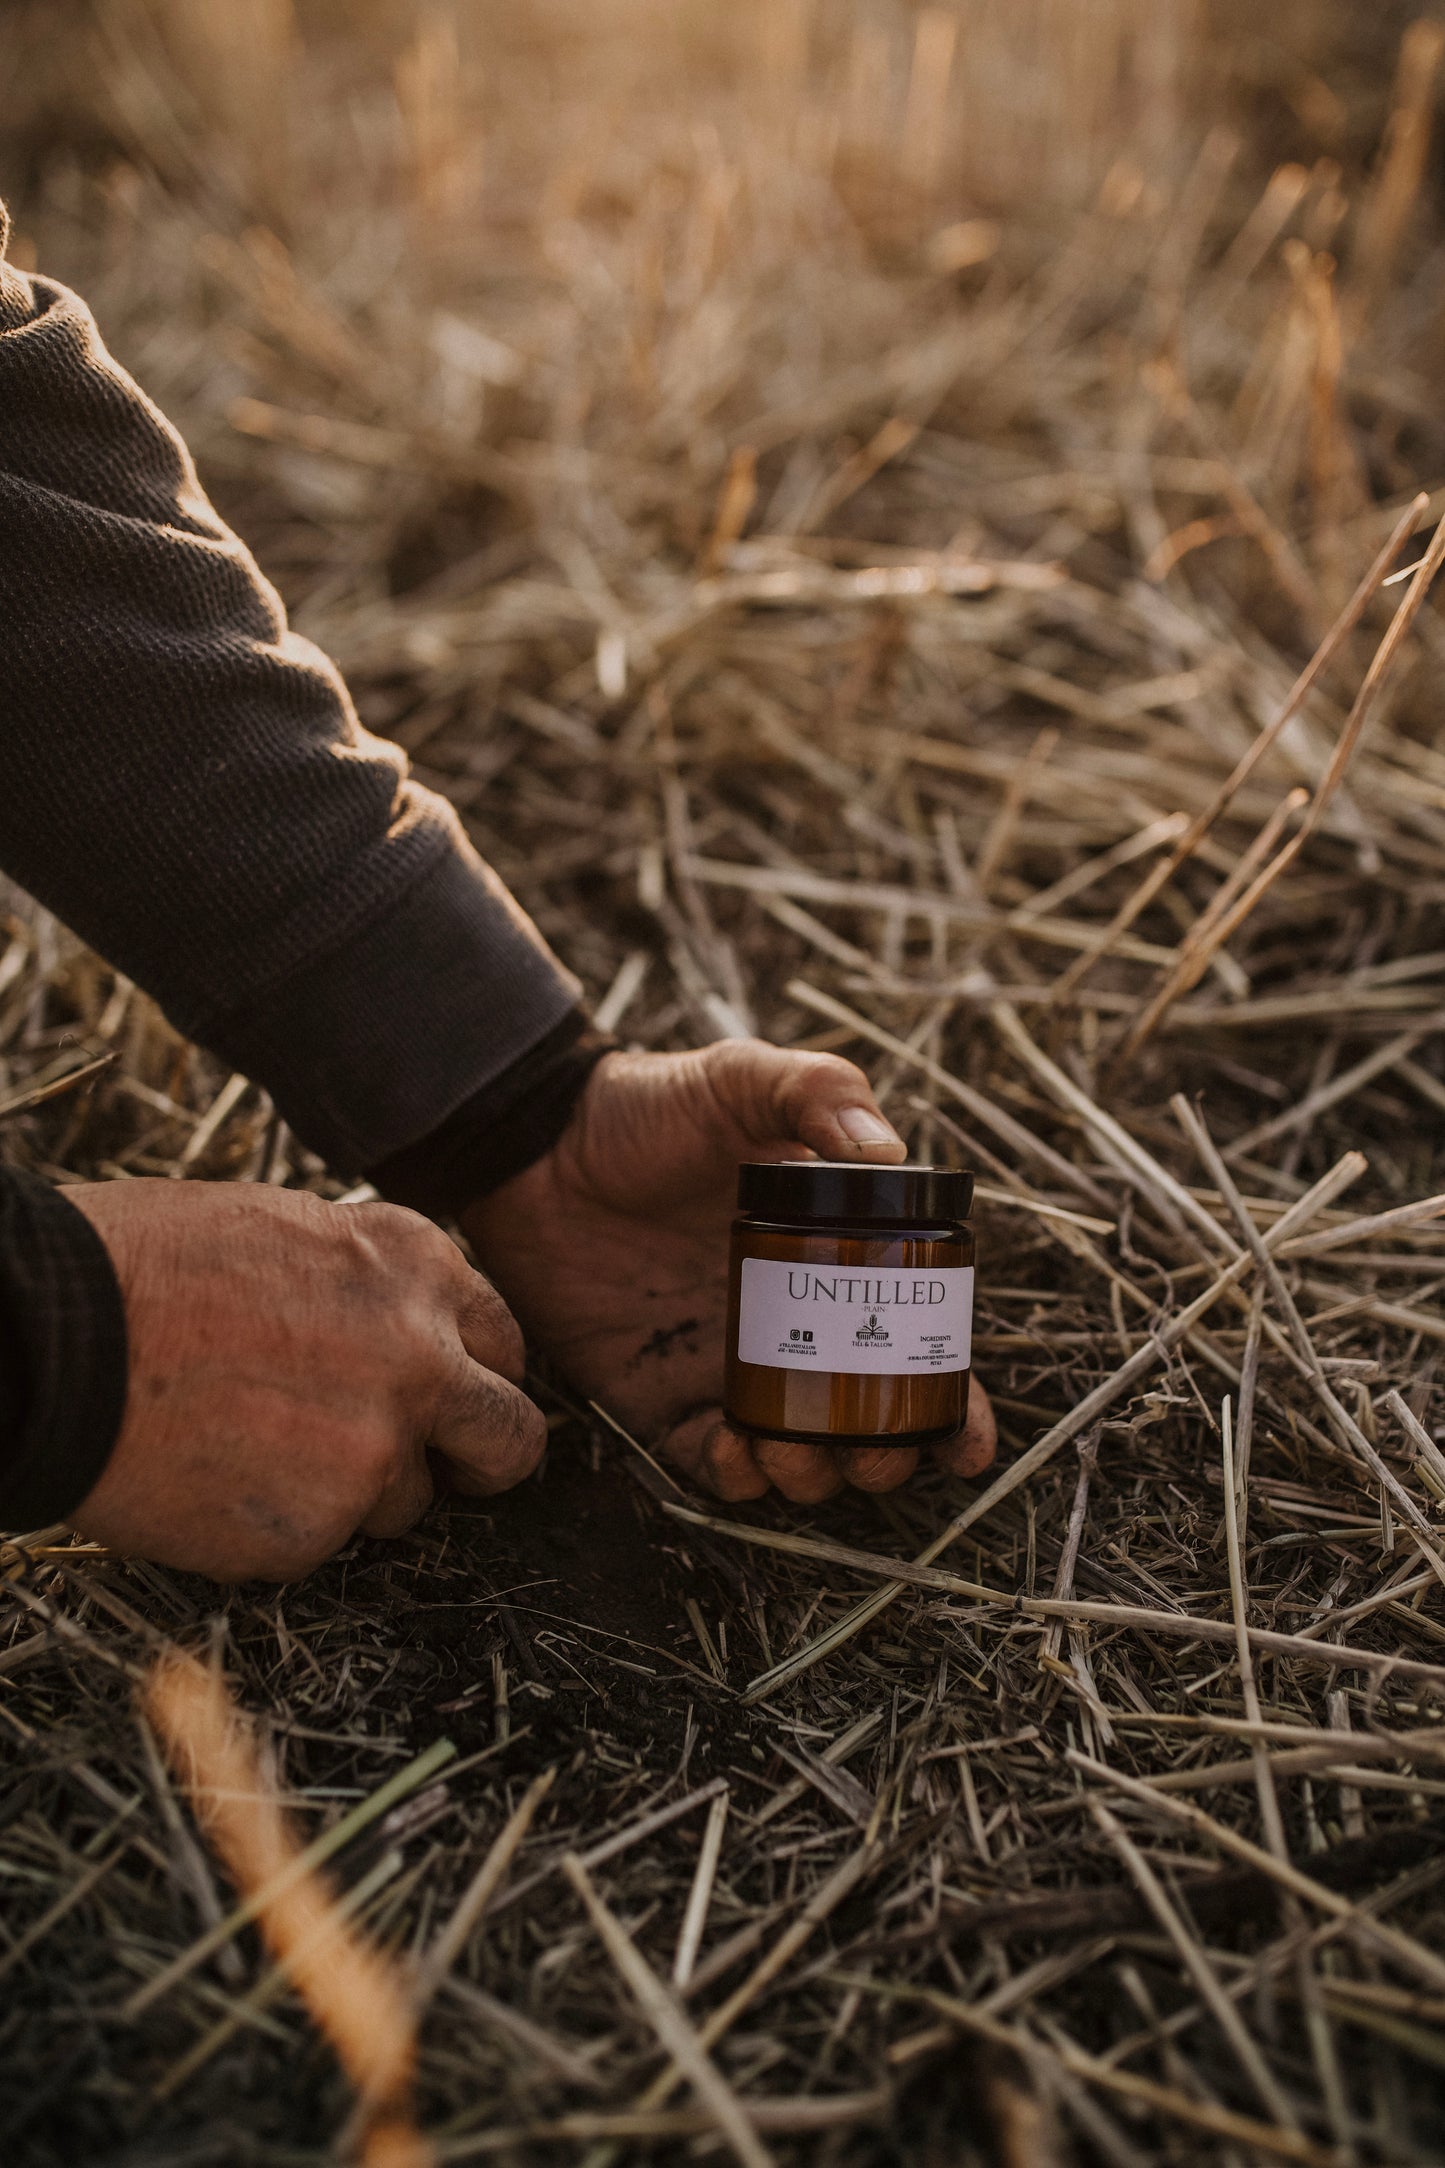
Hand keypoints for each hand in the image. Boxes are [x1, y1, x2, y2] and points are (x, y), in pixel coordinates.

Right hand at [68, 1181, 544, 1579]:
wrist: (53, 1337)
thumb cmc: (142, 1265)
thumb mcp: (284, 1227)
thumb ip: (367, 1283)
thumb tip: (402, 1324)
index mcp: (415, 1266)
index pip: (502, 1341)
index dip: (470, 1374)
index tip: (447, 1395)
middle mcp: (422, 1357)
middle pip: (510, 1437)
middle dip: (479, 1458)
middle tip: (432, 1466)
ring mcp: (375, 1451)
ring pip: (408, 1502)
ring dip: (354, 1493)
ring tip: (256, 1449)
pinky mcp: (316, 1530)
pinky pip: (321, 1543)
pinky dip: (279, 1526)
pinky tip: (216, 1477)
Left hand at [462, 1041, 995, 1503]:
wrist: (535, 1147)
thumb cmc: (646, 1107)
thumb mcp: (740, 1080)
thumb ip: (816, 1092)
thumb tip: (886, 1148)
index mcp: (831, 1267)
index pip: (914, 1350)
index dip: (953, 1405)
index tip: (963, 1436)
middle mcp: (792, 1327)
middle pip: (869, 1423)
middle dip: (886, 1457)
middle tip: (870, 1450)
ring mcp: (726, 1367)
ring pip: (798, 1458)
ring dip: (814, 1474)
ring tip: (797, 1450)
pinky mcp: (656, 1397)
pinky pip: (709, 1464)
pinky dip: (735, 1477)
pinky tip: (739, 1451)